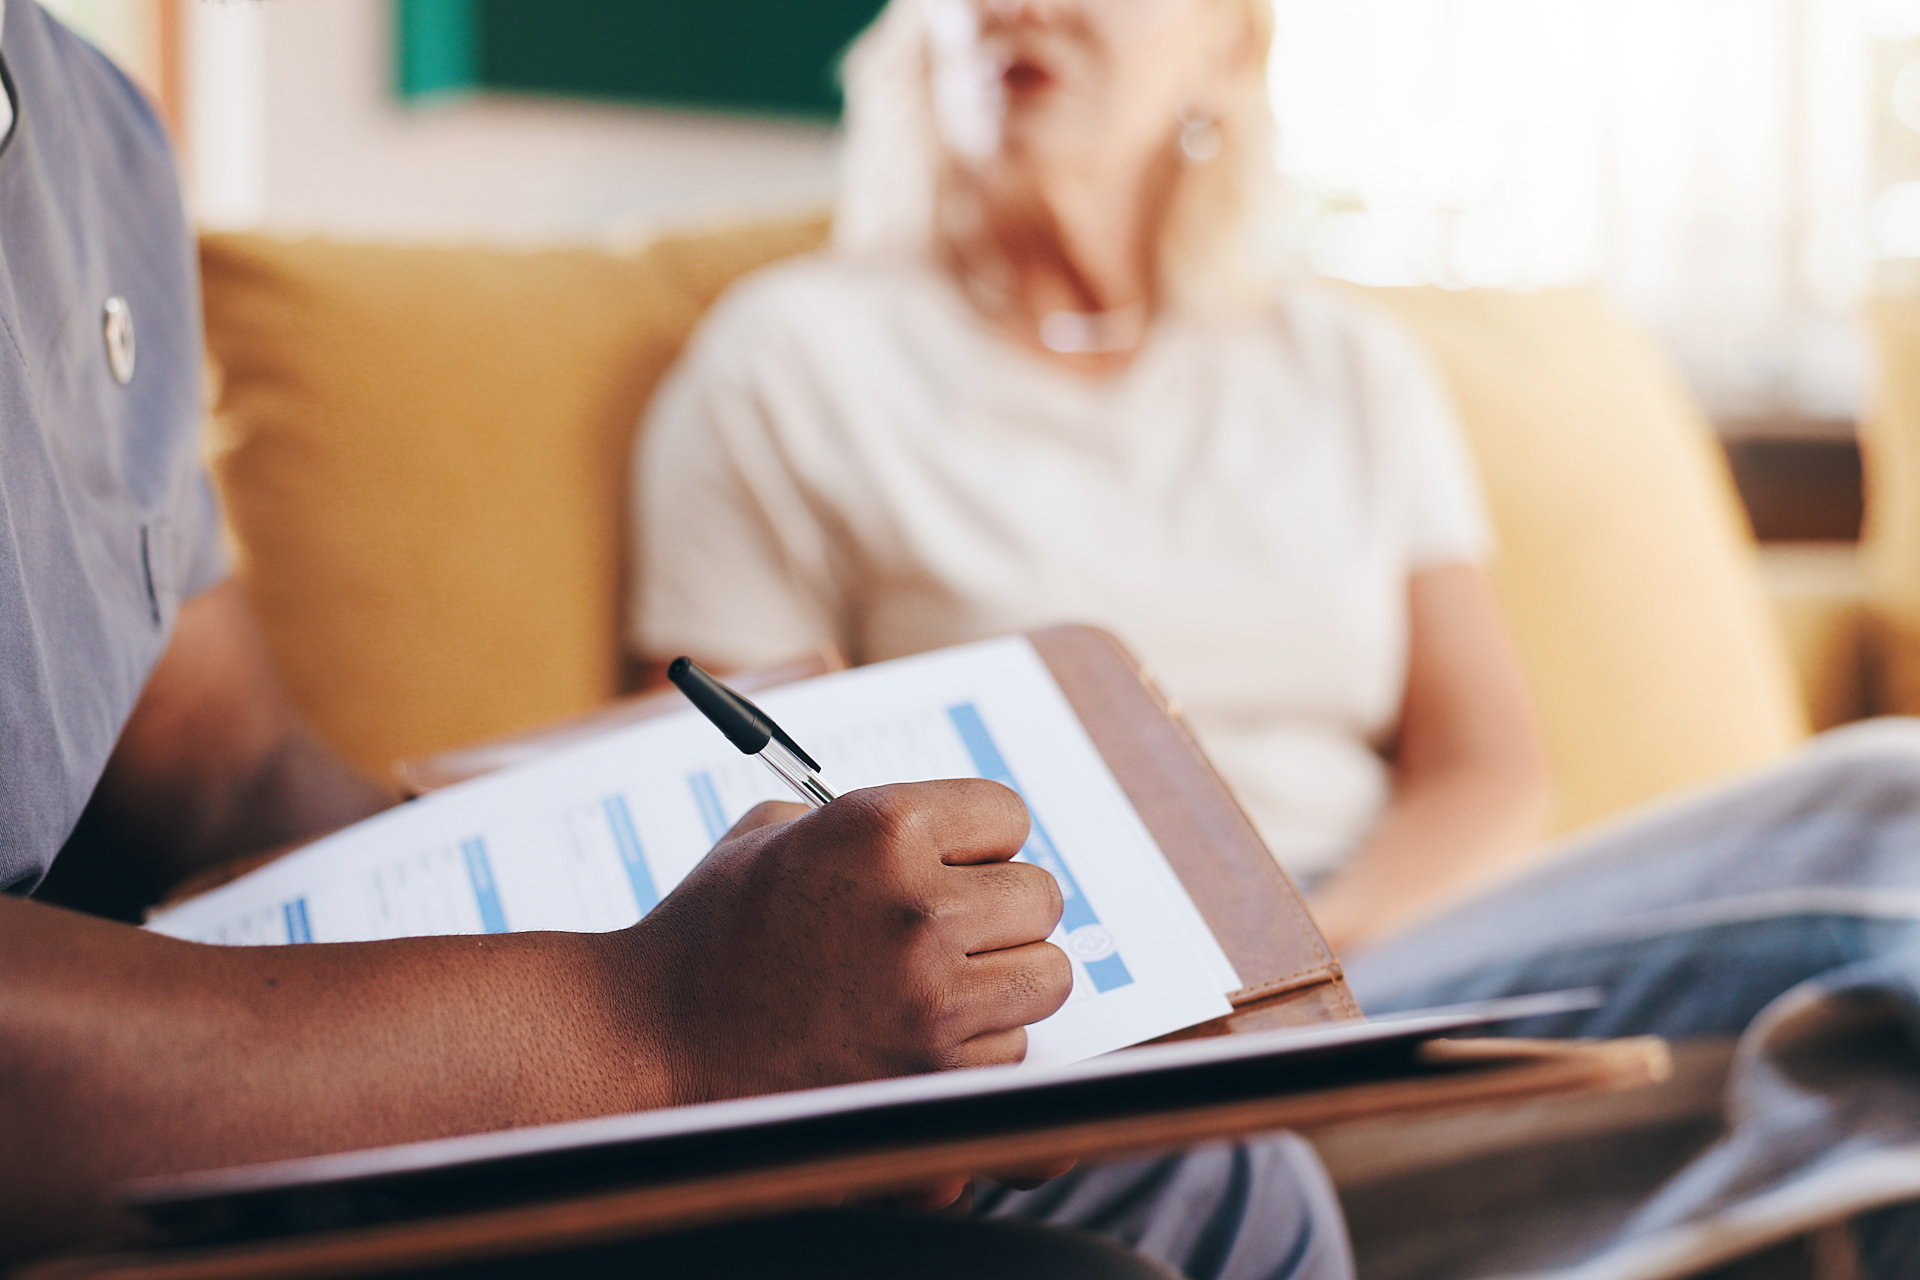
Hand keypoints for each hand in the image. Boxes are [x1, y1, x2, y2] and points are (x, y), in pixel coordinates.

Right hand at [623, 779, 1071, 1104]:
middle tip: (943, 931)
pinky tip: (909, 1041)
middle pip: (1039, 897)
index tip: (953, 863)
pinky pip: (1012, 1055)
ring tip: (928, 988)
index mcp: (880, 828)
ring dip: (1000, 985)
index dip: (978, 841)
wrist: (647, 1043)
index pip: (1007, 814)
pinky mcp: (933, 1081)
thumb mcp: (778, 834)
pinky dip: (975, 1054)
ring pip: (1043, 980)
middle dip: (997, 913)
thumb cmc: (710, 936)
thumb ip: (877, 827)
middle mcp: (916, 909)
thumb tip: (967, 841)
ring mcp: (930, 1001)